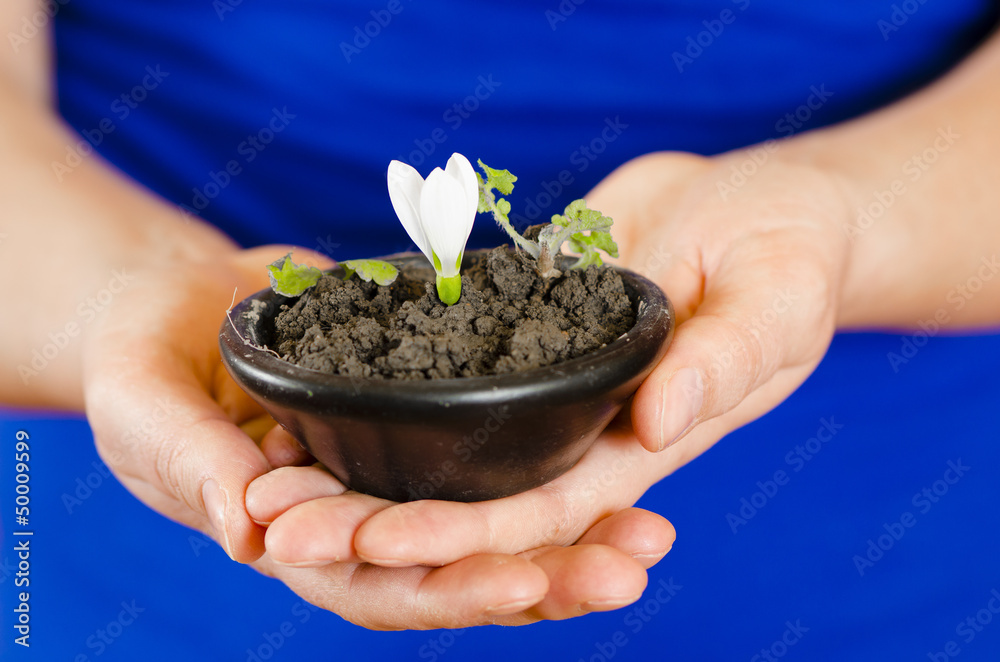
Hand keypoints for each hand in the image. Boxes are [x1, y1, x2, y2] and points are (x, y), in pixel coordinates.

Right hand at [81, 244, 674, 629]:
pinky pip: (496, 453)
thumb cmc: (140, 361)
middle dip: (545, 576)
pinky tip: (623, 455)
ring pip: (493, 522)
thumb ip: (193, 465)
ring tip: (654, 533)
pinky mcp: (425, 425)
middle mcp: (361, 524)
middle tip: (631, 566)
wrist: (182, 304)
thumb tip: (250, 533)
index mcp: (294, 543)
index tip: (521, 580)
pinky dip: (555, 459)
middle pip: (459, 571)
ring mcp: (399, 477)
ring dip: (574, 531)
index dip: (447, 591)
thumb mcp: (145, 409)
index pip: (377, 588)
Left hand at [248, 149, 852, 625]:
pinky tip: (304, 390)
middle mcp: (577, 431)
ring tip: (260, 474)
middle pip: (464, 495)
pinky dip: (376, 388)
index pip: (538, 513)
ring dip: (355, 465)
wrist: (752, 210)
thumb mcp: (776, 304)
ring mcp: (539, 386)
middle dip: (373, 521)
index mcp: (637, 447)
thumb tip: (656, 419)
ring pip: (438, 443)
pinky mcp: (516, 331)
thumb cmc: (788, 258)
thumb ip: (724, 361)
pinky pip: (439, 370)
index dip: (458, 534)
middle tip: (272, 526)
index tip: (371, 543)